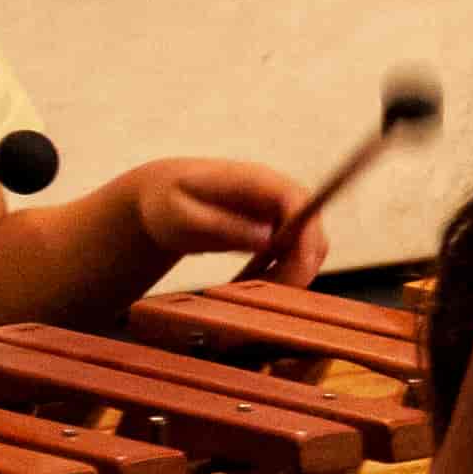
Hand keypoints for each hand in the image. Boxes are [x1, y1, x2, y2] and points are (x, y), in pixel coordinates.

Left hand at [132, 156, 325, 277]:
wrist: (160, 196)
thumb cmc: (165, 202)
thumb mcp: (183, 216)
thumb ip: (223, 225)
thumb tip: (268, 238)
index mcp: (255, 180)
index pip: (299, 202)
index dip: (306, 235)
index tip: (298, 268)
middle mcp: (276, 193)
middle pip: (312, 230)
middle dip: (298, 267)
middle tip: (264, 293)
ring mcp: (280, 212)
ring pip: (309, 249)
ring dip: (289, 275)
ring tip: (248, 288)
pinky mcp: (277, 229)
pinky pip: (294, 256)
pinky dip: (279, 274)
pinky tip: (249, 282)